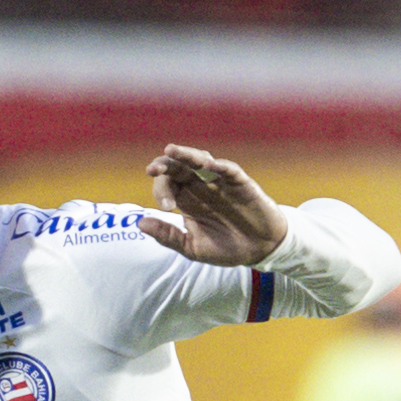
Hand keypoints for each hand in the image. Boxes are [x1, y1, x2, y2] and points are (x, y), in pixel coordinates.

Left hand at [141, 145, 289, 266]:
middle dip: (165, 165)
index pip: (167, 185)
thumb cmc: (226, 247)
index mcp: (187, 200)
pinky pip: (230, 170)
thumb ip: (168, 236)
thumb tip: (140, 223)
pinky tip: (209, 164)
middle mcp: (201, 187)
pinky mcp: (241, 184)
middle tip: (153, 169)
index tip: (165, 207)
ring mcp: (220, 183)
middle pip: (179, 168)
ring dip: (187, 155)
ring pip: (201, 161)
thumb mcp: (192, 247)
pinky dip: (220, 166)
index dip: (160, 190)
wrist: (260, 250)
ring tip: (172, 150)